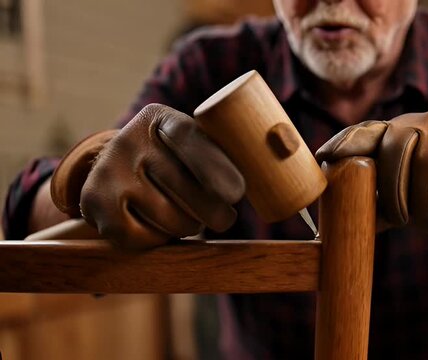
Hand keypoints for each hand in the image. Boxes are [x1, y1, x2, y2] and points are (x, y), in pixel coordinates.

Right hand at [52, 103, 244, 248]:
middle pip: (187, 189)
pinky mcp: (95, 202)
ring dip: (189, 226)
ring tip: (188, 217)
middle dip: (216, 212)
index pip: (191, 139)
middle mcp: (131, 140)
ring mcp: (110, 171)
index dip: (218, 167)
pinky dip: (160, 240)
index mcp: (160, 119)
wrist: (109, 167)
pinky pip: (145, 238)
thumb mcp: (188, 143)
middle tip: (225, 217)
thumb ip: (220, 151)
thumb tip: (277, 158)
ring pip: (172, 219)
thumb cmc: (170, 159)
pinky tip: (159, 226)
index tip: (238, 193)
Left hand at [316, 111, 427, 239]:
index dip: (345, 143)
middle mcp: (423, 122)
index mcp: (398, 131)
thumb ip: (379, 203)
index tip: (324, 158)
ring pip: (426, 172)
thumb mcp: (409, 192)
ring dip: (424, 210)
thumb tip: (342, 229)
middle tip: (401, 220)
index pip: (366, 131)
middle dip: (393, 194)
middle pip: (395, 154)